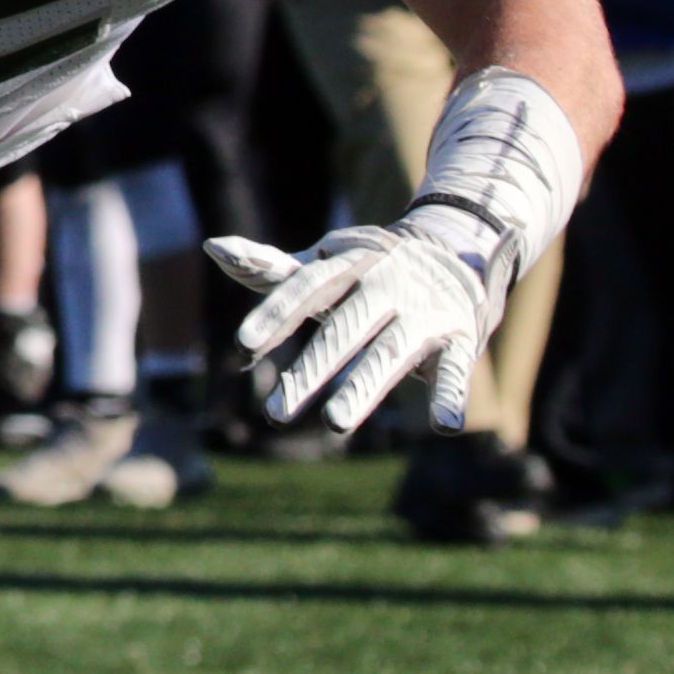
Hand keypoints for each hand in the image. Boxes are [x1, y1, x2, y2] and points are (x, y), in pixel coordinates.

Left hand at [206, 217, 505, 434]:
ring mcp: (425, 311)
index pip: (305, 289)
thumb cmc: (371, 270)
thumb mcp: (324, 266)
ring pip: (391, 352)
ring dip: (364, 387)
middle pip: (343, 328)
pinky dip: (452, 395)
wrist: (462, 246)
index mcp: (347, 266)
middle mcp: (385, 285)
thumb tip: (212, 246)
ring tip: (335, 424)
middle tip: (275, 414)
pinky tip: (444, 426)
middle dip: (311, 369)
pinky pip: (458, 369)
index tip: (243, 345)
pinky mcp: (462, 336)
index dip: (276, 314)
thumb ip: (271, 269)